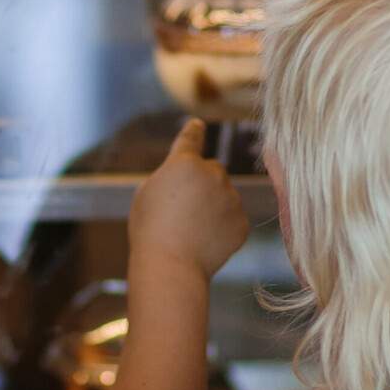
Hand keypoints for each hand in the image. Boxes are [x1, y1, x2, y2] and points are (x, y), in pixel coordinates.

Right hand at [129, 119, 248, 279]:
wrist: (172, 264)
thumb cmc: (150, 229)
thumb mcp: (147, 193)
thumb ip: (169, 176)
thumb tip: (188, 177)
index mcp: (185, 162)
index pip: (191, 139)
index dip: (193, 132)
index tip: (198, 125)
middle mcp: (214, 174)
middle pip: (212, 170)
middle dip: (202, 183)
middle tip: (182, 209)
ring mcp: (232, 198)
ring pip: (224, 195)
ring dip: (213, 205)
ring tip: (191, 230)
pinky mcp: (242, 222)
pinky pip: (233, 218)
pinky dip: (222, 227)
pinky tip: (205, 241)